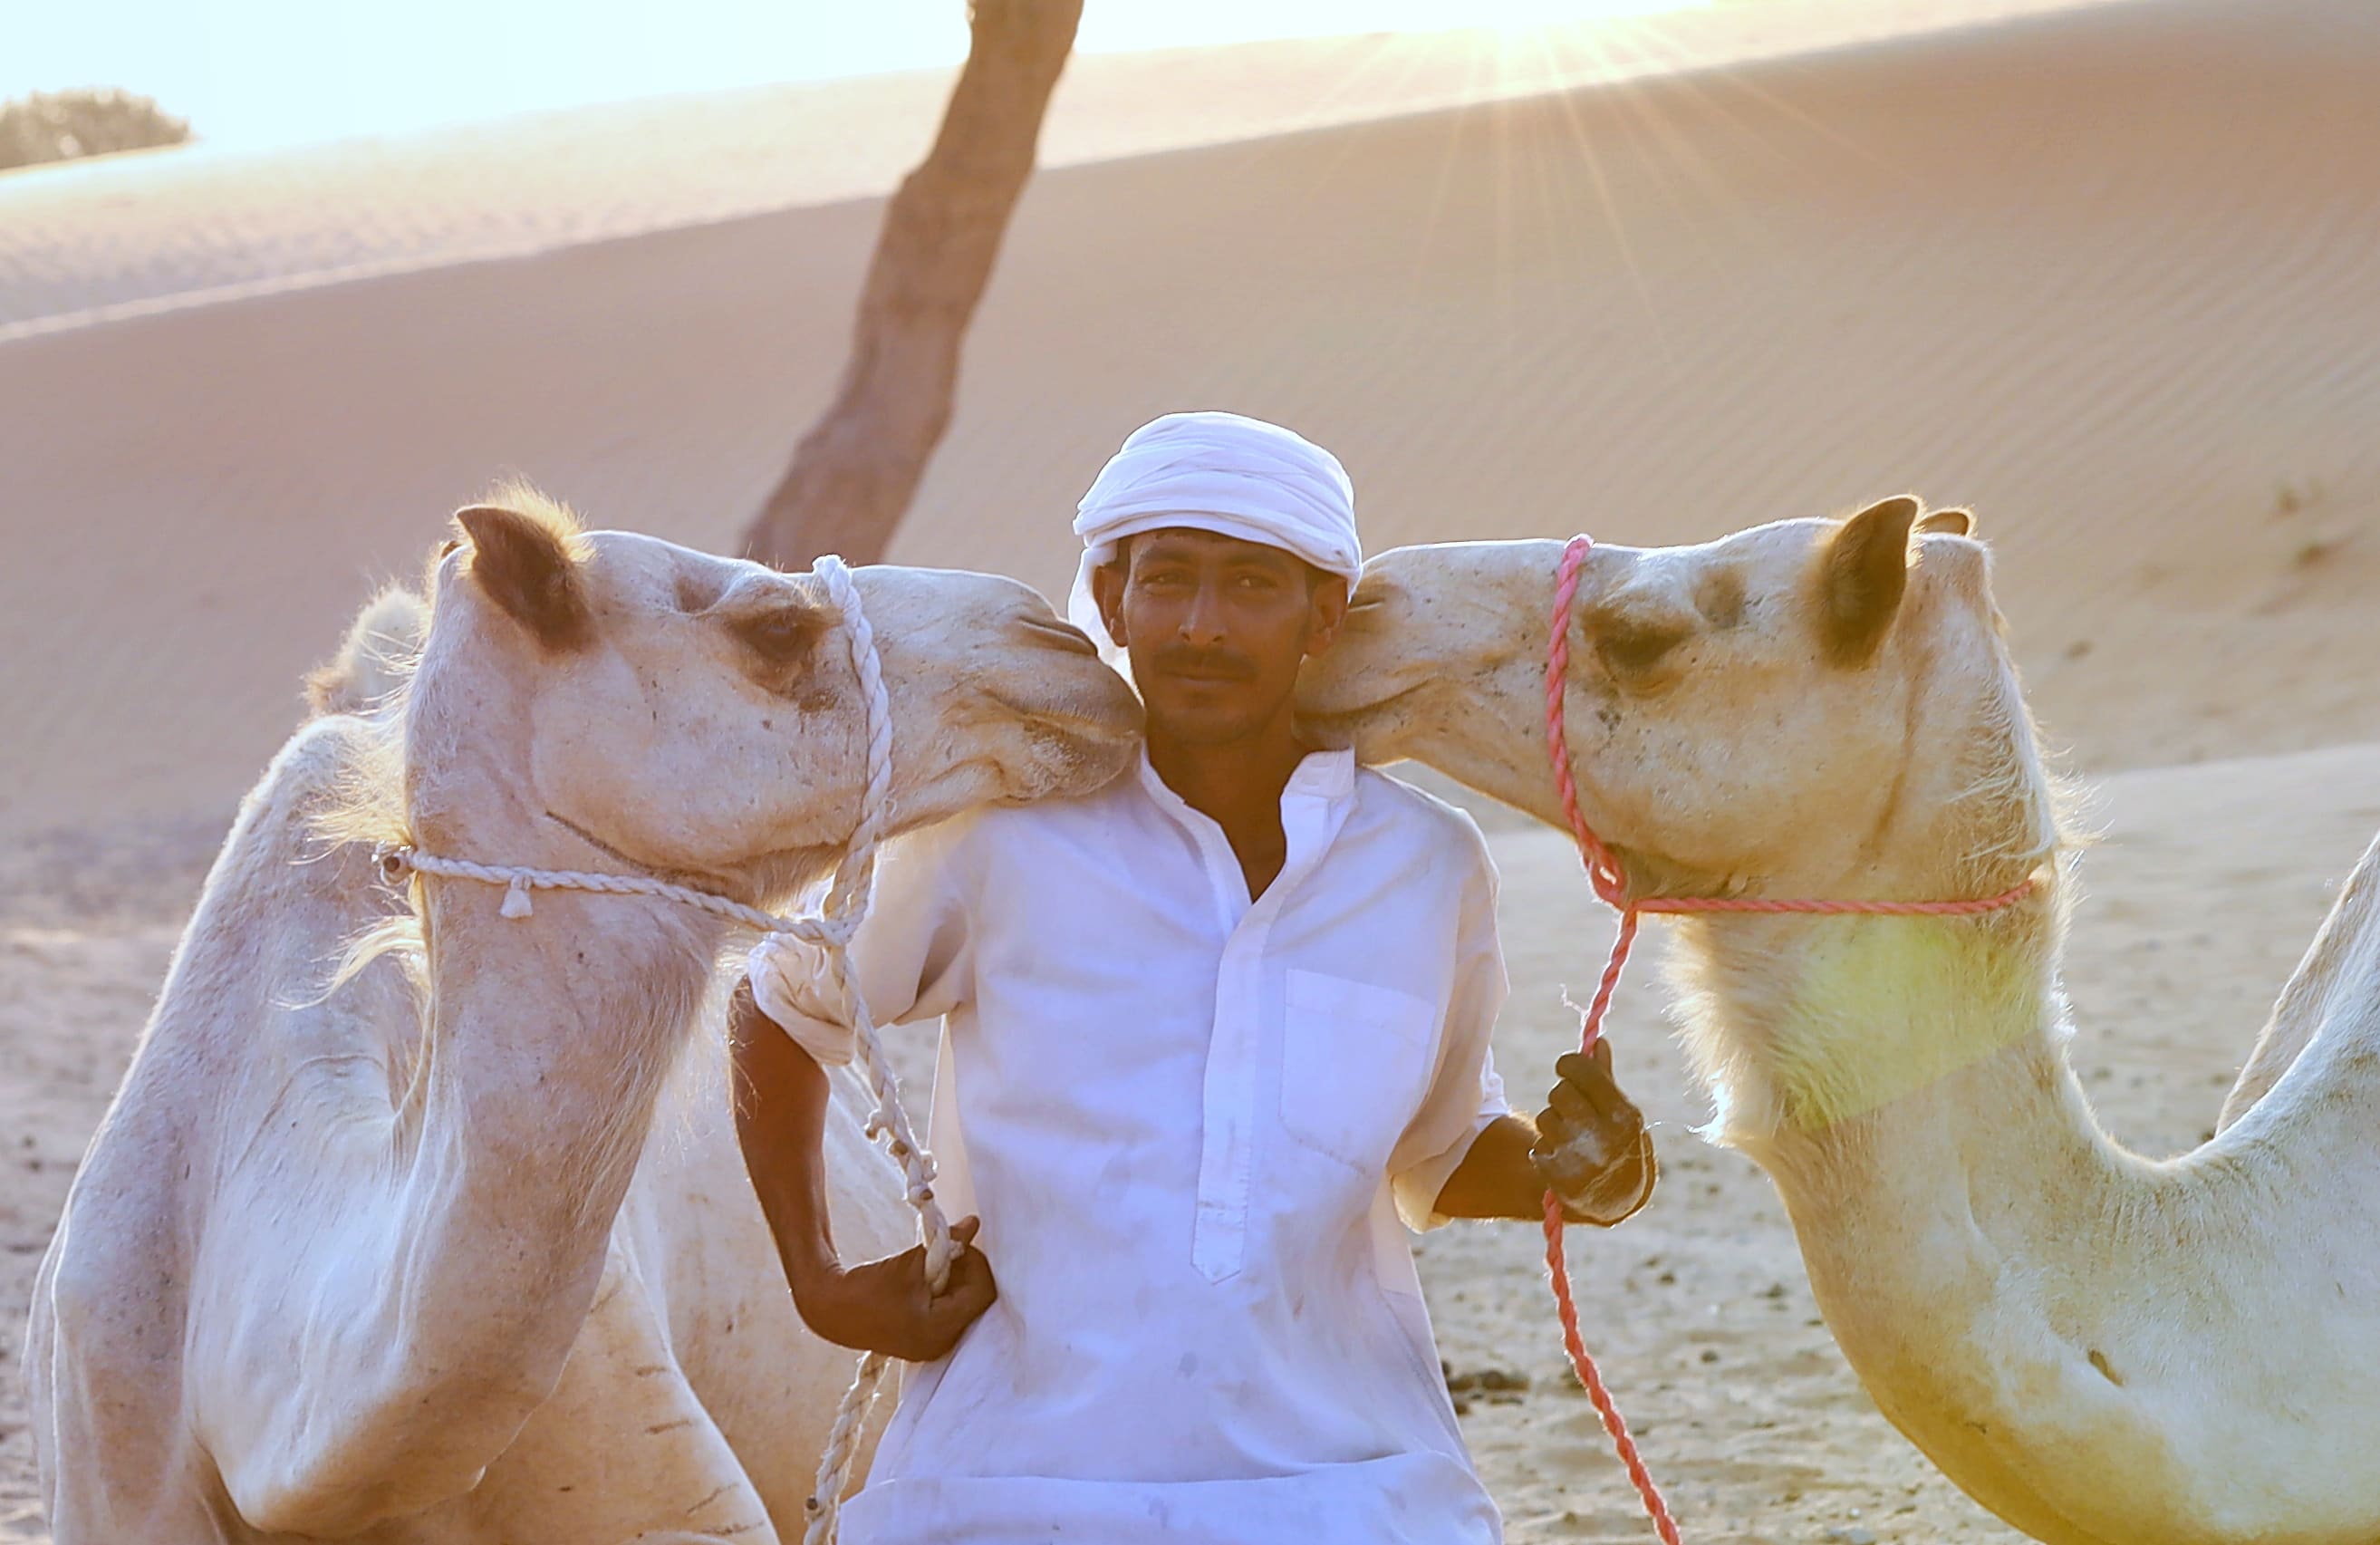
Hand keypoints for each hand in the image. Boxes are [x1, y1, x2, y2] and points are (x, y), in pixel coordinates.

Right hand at [793, 1215, 997, 1362]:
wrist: (831, 1310)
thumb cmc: (869, 1287)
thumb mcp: (912, 1262)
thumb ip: (947, 1243)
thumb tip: (974, 1223)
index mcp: (940, 1330)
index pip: (982, 1293)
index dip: (976, 1263)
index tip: (957, 1245)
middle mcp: (940, 1344)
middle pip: (974, 1301)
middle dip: (964, 1271)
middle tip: (946, 1251)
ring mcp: (931, 1346)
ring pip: (961, 1306)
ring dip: (953, 1280)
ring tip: (932, 1264)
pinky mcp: (921, 1341)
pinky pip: (946, 1313)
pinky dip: (942, 1292)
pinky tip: (925, 1279)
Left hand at [1531, 1041, 1656, 1225]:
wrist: (1617, 1199)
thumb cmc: (1618, 1142)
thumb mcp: (1622, 1112)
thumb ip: (1606, 1077)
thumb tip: (1597, 1041)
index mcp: (1624, 1117)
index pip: (1584, 1072)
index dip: (1570, 1064)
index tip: (1565, 1066)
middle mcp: (1604, 1138)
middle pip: (1560, 1093)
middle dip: (1563, 1095)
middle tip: (1572, 1106)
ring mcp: (1580, 1159)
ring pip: (1545, 1117)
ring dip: (1553, 1122)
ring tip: (1571, 1136)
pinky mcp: (1558, 1176)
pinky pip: (1538, 1144)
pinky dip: (1548, 1147)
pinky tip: (1565, 1157)